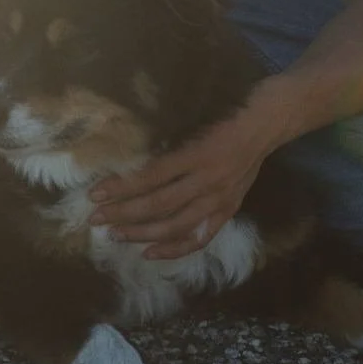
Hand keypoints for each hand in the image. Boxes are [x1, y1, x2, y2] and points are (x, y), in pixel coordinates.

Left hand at [87, 95, 282, 259]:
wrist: (267, 122)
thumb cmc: (226, 111)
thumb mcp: (196, 118)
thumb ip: (169, 139)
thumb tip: (127, 155)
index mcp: (197, 153)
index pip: (151, 176)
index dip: (121, 187)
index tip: (95, 194)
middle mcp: (208, 179)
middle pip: (159, 204)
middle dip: (124, 213)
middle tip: (96, 219)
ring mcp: (220, 198)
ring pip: (176, 225)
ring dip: (142, 233)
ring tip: (115, 235)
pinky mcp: (229, 210)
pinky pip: (199, 237)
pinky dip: (174, 249)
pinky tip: (150, 253)